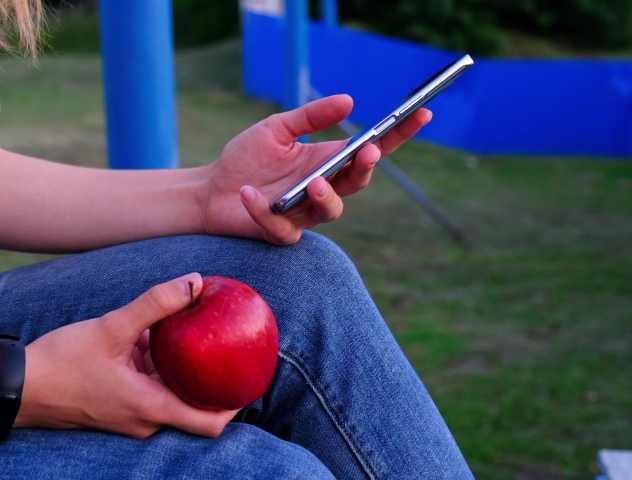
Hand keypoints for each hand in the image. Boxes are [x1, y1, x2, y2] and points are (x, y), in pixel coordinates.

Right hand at [15, 273, 238, 438]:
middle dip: (216, 381)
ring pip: (173, 397)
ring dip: (186, 373)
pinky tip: (162, 341)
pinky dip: (162, 371)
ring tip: (203, 340)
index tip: (253, 376)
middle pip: (196, 408)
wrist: (14, 387)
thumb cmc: (59, 363)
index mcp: (150, 408)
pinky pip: (152, 392)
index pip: (211, 422)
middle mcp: (145, 420)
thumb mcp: (112, 326)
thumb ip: (155, 304)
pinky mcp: (119, 408)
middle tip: (234, 350)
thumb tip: (194, 281)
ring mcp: (131, 417)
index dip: (237, 403)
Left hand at [200, 94, 431, 244]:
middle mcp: (323, 188)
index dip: (398, 134)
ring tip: (313, 182)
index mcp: (328, 161)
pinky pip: (280, 226)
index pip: (371, 150)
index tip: (421, 113)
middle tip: (367, 151)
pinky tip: (250, 194)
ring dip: (325, 196)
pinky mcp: (280, 233)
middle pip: (357, 182)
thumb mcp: (276, 129)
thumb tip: (348, 100)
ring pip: (330, 211)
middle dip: (365, 168)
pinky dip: (264, 210)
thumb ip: (310, 117)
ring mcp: (304, 213)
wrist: (210, 190)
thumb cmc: (246, 159)